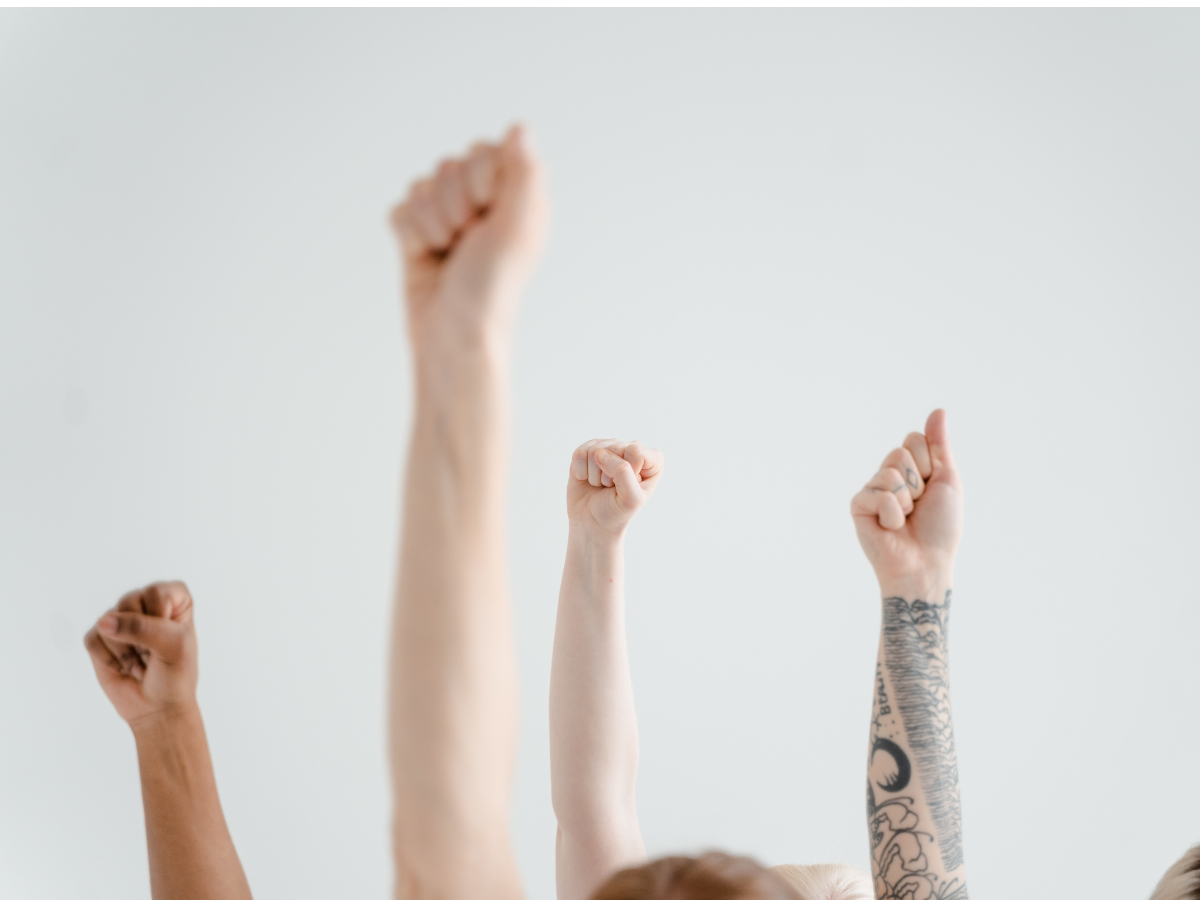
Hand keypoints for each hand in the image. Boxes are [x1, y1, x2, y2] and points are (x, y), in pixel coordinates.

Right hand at [83, 581, 197, 726]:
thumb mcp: (173, 646)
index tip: (171, 639)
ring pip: (108, 621)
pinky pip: (93, 639)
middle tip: (154, 656)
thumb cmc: (175, 674)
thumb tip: (104, 621)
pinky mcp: (100, 638)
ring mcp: (121, 619)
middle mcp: (145, 602)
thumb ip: (142, 628)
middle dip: (140, 638)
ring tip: (140, 663)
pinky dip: (108, 659)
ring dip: (125, 651)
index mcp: (172, 597)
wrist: (157, 708)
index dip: (160, 620)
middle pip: (128, 602)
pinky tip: (123, 668)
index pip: (156, 593)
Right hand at [389, 124, 546, 352]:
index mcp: (514, 197)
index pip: (485, 151)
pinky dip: (411, 236)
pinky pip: (400, 209)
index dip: (479, 180)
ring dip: (432, 225)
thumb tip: (520, 128)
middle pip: (449, 166)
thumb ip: (523, 174)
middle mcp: (483, 202)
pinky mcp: (418, 233)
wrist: (452, 334)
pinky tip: (427, 257)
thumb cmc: (491, 287)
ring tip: (449, 254)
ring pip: (422, 187)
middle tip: (467, 241)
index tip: (487, 214)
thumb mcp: (516, 229)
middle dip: (454, 207)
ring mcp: (448, 216)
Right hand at [567, 440, 663, 538]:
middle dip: (608, 474)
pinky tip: (587, 479)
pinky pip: (579, 454)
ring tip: (600, 484)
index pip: (635, 451)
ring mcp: (609, 447)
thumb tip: (599, 453)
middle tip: (611, 488)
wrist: (592, 522)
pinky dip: (580, 472)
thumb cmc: (616, 511)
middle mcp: (631, 449)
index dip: (628, 472)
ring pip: (594, 450)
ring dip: (594, 475)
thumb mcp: (630, 498)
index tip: (627, 487)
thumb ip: (622, 472)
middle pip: (614, 448)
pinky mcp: (588, 451)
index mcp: (652, 460)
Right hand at [850, 409, 961, 590]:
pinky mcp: (858, 506)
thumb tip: (938, 410)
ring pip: (890, 471)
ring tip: (905, 520)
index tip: (931, 487)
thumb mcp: (947, 481)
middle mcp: (888, 476)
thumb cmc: (940, 528)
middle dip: (918, 480)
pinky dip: (892, 513)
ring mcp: (872, 491)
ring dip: (907, 500)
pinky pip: (877, 493)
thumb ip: (940, 446)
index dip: (929, 463)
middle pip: (900, 452)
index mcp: (910, 468)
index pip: (913, 439)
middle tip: (918, 506)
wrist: (926, 562)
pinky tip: (890, 528)